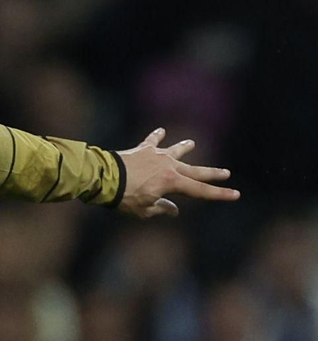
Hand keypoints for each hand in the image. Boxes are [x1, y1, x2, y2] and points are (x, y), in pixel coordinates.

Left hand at [115, 128, 239, 217]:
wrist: (104, 177)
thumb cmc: (124, 197)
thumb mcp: (144, 210)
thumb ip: (161, 208)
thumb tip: (173, 209)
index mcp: (172, 183)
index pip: (201, 191)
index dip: (219, 194)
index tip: (236, 194)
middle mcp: (169, 166)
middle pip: (195, 170)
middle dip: (212, 173)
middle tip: (226, 172)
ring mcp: (157, 155)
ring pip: (176, 151)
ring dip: (184, 147)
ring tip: (192, 143)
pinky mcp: (142, 149)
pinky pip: (152, 141)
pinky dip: (157, 136)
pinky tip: (161, 130)